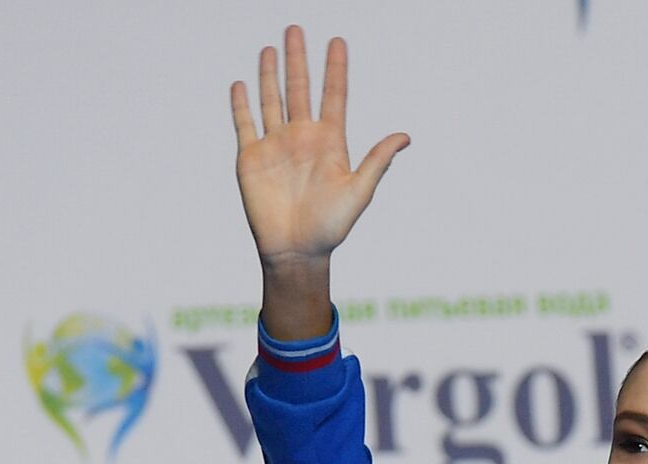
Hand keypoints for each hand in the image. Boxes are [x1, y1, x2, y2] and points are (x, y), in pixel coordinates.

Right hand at [229, 24, 408, 264]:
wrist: (296, 250)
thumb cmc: (331, 227)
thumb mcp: (359, 192)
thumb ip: (377, 161)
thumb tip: (405, 137)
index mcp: (330, 143)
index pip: (333, 96)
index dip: (335, 69)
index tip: (338, 42)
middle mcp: (302, 138)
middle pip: (299, 89)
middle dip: (298, 60)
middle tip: (297, 29)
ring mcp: (275, 145)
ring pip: (271, 100)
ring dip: (271, 74)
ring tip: (272, 47)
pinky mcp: (251, 157)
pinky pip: (245, 124)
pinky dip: (242, 104)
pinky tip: (243, 83)